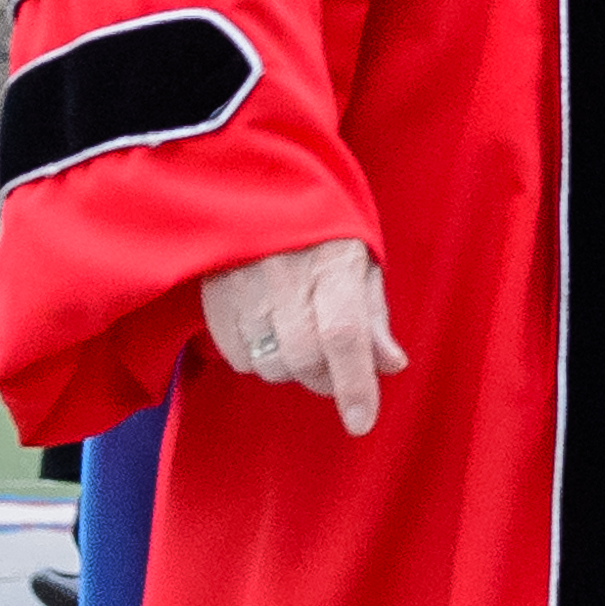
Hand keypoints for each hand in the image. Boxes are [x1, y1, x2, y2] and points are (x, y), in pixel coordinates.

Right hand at [197, 238, 406, 435]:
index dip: (355, 384)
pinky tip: (267, 334)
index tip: (361, 422)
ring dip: (290, 369)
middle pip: (304, 357)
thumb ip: (373, 314)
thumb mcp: (358, 258)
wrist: (257, 183)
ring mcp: (244, 285)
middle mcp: (286, 274)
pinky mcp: (214, 294)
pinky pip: (237, 357)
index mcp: (332, 260)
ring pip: (269, 364)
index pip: (345, 333)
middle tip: (331, 368)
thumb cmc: (319, 226)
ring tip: (296, 341)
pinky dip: (256, 359)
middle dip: (324, 378)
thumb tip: (391, 364)